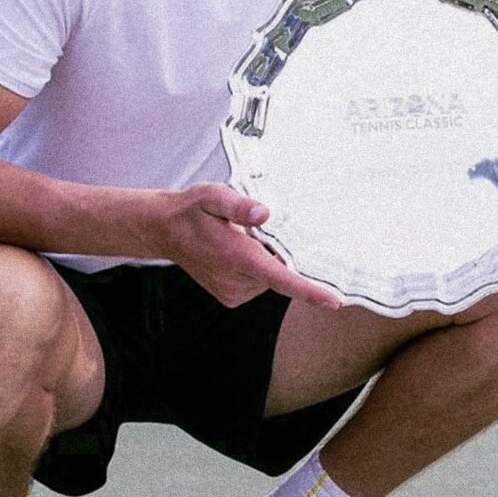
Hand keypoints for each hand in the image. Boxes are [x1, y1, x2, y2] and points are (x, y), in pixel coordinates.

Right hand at [158, 182, 339, 309]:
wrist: (165, 230)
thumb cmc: (192, 211)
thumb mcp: (213, 196)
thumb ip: (239, 205)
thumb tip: (265, 213)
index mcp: (236, 256)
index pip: (279, 278)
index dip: (308, 290)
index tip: (333, 300)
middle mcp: (235, 280)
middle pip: (280, 274)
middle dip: (280, 254)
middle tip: (257, 232)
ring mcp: (232, 293)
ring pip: (270, 279)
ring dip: (267, 261)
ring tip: (243, 241)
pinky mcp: (231, 298)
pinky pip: (259, 284)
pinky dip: (258, 270)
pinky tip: (240, 253)